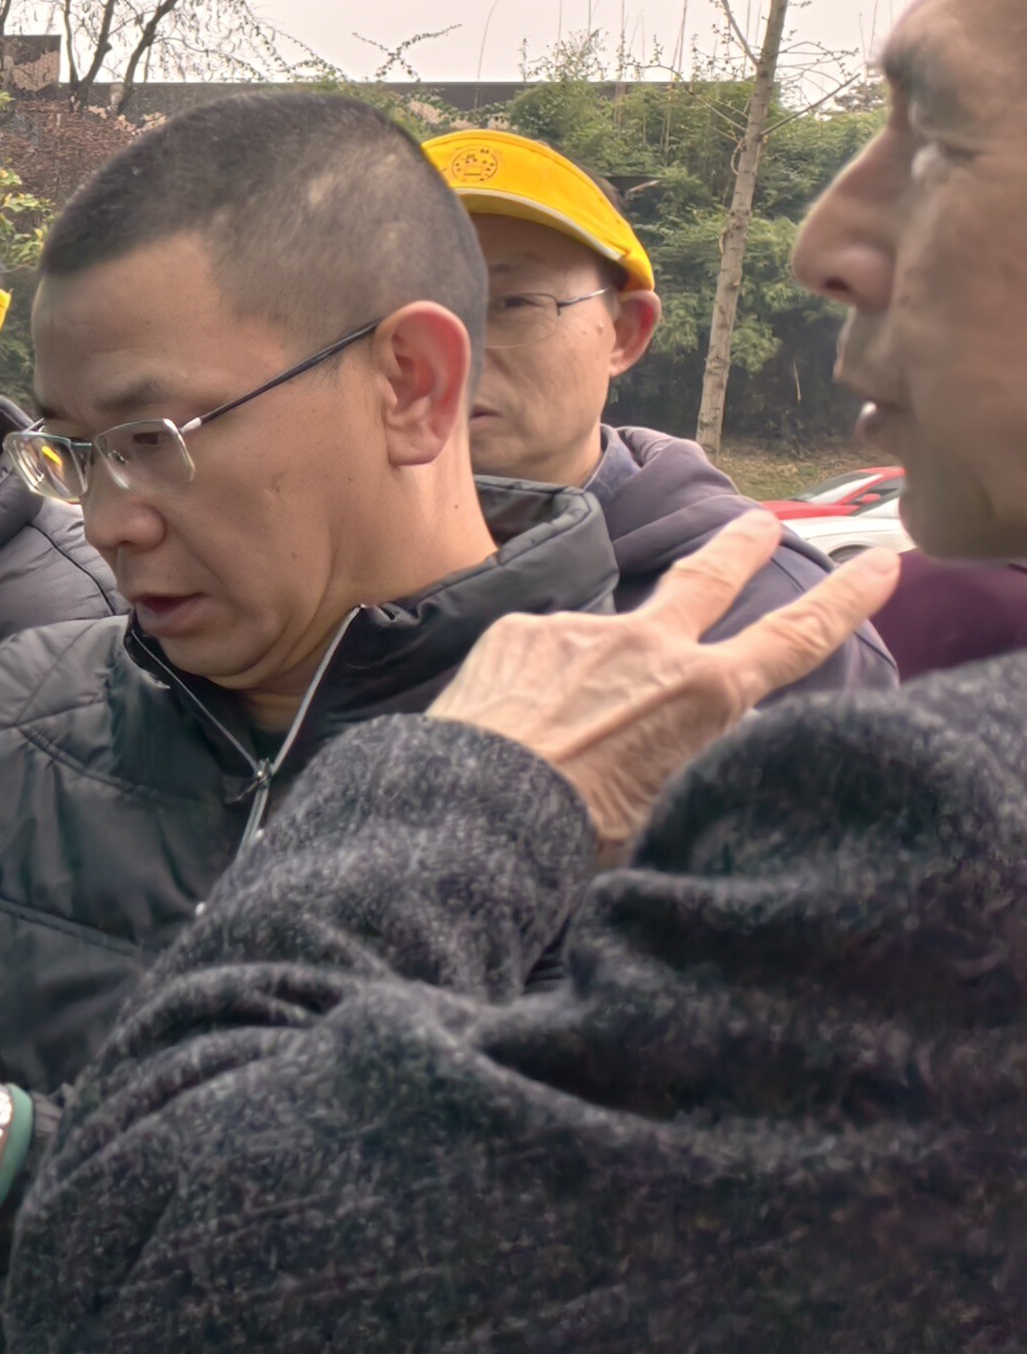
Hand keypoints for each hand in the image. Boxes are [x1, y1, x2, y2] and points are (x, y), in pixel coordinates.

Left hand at [429, 515, 896, 859]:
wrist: (474, 811)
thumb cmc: (578, 832)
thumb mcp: (671, 809)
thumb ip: (700, 760)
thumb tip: (713, 740)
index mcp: (705, 695)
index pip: (796, 637)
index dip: (845, 600)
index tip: (879, 563)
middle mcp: (649, 646)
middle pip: (709, 579)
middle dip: (742, 547)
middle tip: (760, 521)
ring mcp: (581, 630)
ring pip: (608, 636)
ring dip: (605, 656)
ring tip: (575, 714)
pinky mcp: (520, 630)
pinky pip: (541, 656)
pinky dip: (537, 686)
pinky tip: (514, 725)